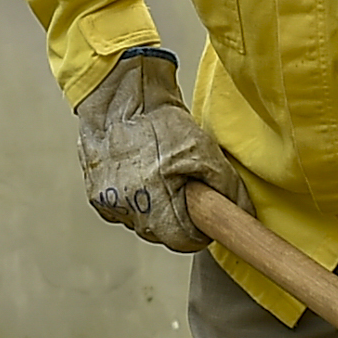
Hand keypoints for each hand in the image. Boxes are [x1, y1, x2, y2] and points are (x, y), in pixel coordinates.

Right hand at [74, 48, 245, 251]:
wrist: (121, 97)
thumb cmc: (160, 120)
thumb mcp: (205, 150)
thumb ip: (228, 188)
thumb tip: (242, 214)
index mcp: (154, 199)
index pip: (184, 240)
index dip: (198, 230)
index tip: (202, 216)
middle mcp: (126, 206)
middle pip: (161, 235)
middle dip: (176, 218)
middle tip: (183, 188)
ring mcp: (107, 203)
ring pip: (141, 225)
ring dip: (154, 211)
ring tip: (160, 177)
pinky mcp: (95, 196)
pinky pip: (122, 213)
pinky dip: (135, 202)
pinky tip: (141, 177)